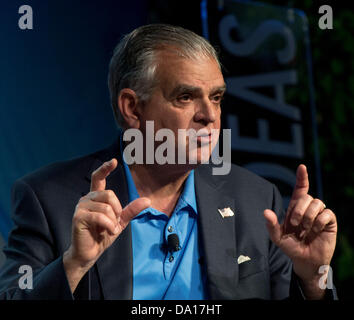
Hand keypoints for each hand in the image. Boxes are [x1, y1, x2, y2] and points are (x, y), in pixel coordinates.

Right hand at [63, 158, 149, 291]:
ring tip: (107, 229)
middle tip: (113, 222)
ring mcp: (81, 207)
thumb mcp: (120, 221)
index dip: (105, 168)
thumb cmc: (102, 235)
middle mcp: (86, 198)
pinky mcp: (78, 217)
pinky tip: (106, 232)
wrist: (90, 253)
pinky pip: (100, 216)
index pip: (98, 178)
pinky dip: (108, 226)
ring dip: (112, 221)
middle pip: (109, 194)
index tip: (114, 161)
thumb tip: (147, 200)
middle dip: (116, 210)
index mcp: (96, 197)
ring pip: (106, 206)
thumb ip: (131, 209)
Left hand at [263, 164, 336, 298]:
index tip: (302, 167)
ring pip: (317, 202)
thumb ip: (271, 225)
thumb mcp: (278, 237)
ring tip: (306, 229)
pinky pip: (327, 213)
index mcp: (295, 208)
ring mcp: (319, 214)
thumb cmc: (291, 247)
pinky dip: (319, 222)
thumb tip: (266, 212)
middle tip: (295, 225)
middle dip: (298, 210)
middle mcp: (308, 208)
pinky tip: (316, 230)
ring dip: (308, 217)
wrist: (305, 260)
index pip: (300, 188)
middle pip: (306, 196)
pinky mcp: (329, 221)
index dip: (302, 177)